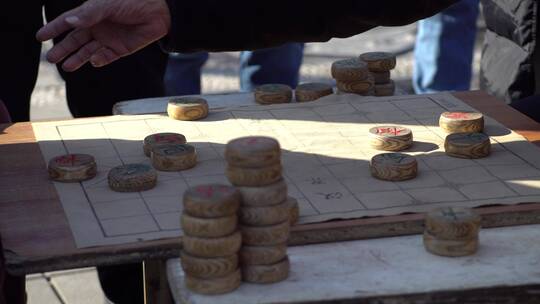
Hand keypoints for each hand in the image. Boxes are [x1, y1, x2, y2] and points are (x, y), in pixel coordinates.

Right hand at [36, 0, 170, 71]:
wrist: (158, 12)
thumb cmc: (132, 2)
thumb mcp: (108, 4)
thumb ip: (89, 14)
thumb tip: (70, 21)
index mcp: (91, 13)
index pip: (68, 22)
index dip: (54, 29)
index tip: (39, 37)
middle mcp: (97, 27)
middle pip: (75, 40)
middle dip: (63, 49)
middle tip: (50, 59)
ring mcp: (108, 39)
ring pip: (87, 51)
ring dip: (77, 59)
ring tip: (65, 67)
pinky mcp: (120, 50)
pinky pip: (105, 57)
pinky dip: (98, 60)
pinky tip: (93, 60)